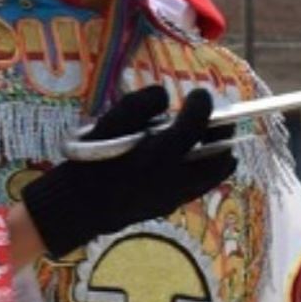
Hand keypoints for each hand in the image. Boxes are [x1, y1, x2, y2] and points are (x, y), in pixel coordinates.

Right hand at [19, 86, 235, 259]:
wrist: (77, 205)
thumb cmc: (91, 160)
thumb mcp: (109, 123)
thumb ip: (140, 103)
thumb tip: (164, 96)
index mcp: (160, 154)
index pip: (196, 125)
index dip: (203, 105)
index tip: (199, 94)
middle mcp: (175, 178)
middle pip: (220, 160)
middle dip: (224, 136)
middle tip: (215, 121)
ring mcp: (174, 197)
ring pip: (212, 178)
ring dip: (215, 156)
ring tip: (203, 141)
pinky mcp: (167, 207)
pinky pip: (196, 188)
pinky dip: (199, 171)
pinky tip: (181, 161)